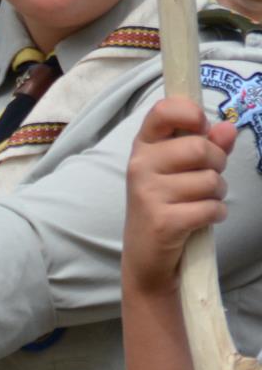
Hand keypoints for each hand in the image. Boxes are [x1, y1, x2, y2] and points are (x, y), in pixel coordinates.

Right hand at [123, 97, 235, 293]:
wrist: (146, 258)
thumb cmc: (165, 206)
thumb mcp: (180, 171)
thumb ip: (207, 146)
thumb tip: (228, 128)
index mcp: (144, 146)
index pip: (163, 110)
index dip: (191, 114)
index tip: (201, 129)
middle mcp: (140, 165)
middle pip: (199, 148)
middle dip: (217, 163)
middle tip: (209, 177)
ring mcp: (148, 194)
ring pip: (209, 180)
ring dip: (217, 193)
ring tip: (203, 201)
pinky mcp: (163, 221)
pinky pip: (210, 208)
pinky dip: (216, 214)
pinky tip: (203, 219)